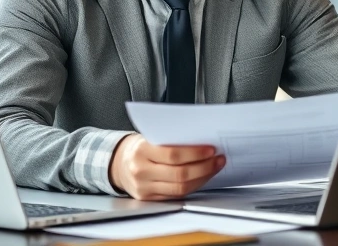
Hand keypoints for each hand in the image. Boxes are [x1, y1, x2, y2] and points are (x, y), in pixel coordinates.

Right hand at [108, 133, 225, 199]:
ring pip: (180, 188)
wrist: (119, 164)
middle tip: (218, 159)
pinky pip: (176, 196)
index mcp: (141, 151)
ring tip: (214, 168)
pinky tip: (202, 177)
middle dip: (204, 167)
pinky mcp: (149, 199)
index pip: (173, 155)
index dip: (195, 153)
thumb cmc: (140, 148)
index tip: (211, 150)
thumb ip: (171, 141)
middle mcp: (141, 171)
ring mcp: (144, 188)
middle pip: (179, 174)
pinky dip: (193, 186)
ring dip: (202, 178)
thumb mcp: (150, 138)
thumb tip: (202, 142)